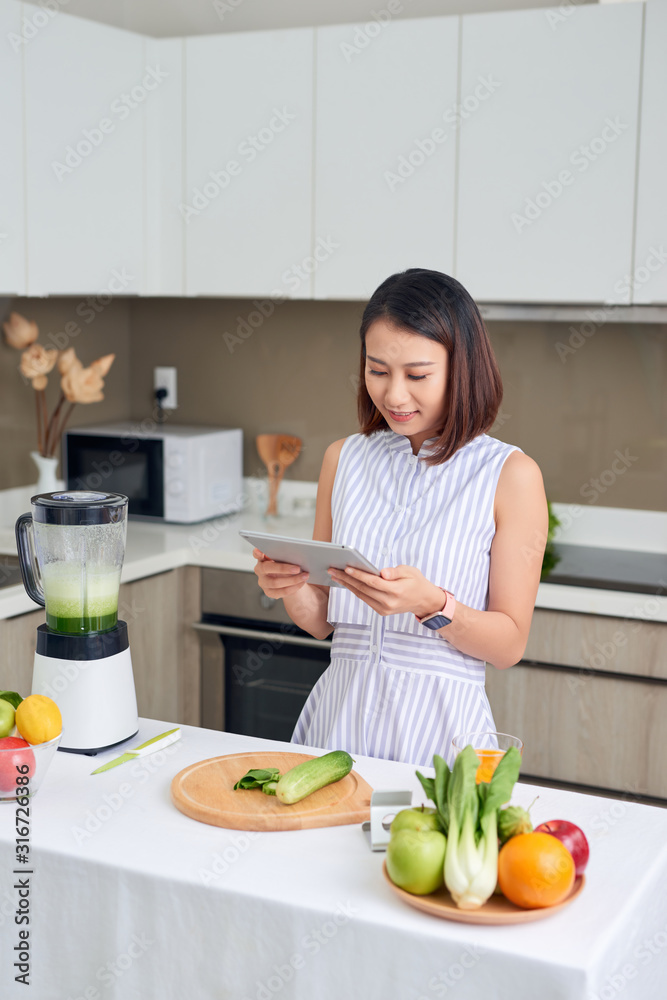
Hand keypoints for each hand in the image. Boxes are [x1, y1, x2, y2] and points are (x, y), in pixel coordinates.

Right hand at [253, 548, 308, 598]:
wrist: (288, 578)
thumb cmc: (285, 563)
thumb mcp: (285, 557)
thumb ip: (286, 554)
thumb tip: (299, 550)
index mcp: (262, 559)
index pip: (257, 554)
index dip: (257, 553)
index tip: (260, 550)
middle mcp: (260, 570)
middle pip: (267, 568)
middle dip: (283, 568)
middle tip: (297, 568)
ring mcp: (263, 582)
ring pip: (275, 582)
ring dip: (292, 580)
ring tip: (305, 576)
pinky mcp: (269, 592)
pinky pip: (281, 592)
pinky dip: (293, 587)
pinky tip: (301, 583)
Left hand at [328, 564, 444, 618]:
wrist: (423, 601)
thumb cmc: (416, 582)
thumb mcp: (410, 571)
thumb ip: (395, 571)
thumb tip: (382, 573)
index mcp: (396, 591)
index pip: (373, 582)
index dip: (359, 575)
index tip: (346, 568)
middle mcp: (388, 602)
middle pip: (363, 589)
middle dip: (346, 579)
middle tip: (333, 570)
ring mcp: (384, 609)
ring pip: (361, 595)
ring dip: (347, 585)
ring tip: (335, 575)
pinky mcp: (381, 611)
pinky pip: (365, 599)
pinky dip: (355, 590)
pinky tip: (346, 582)